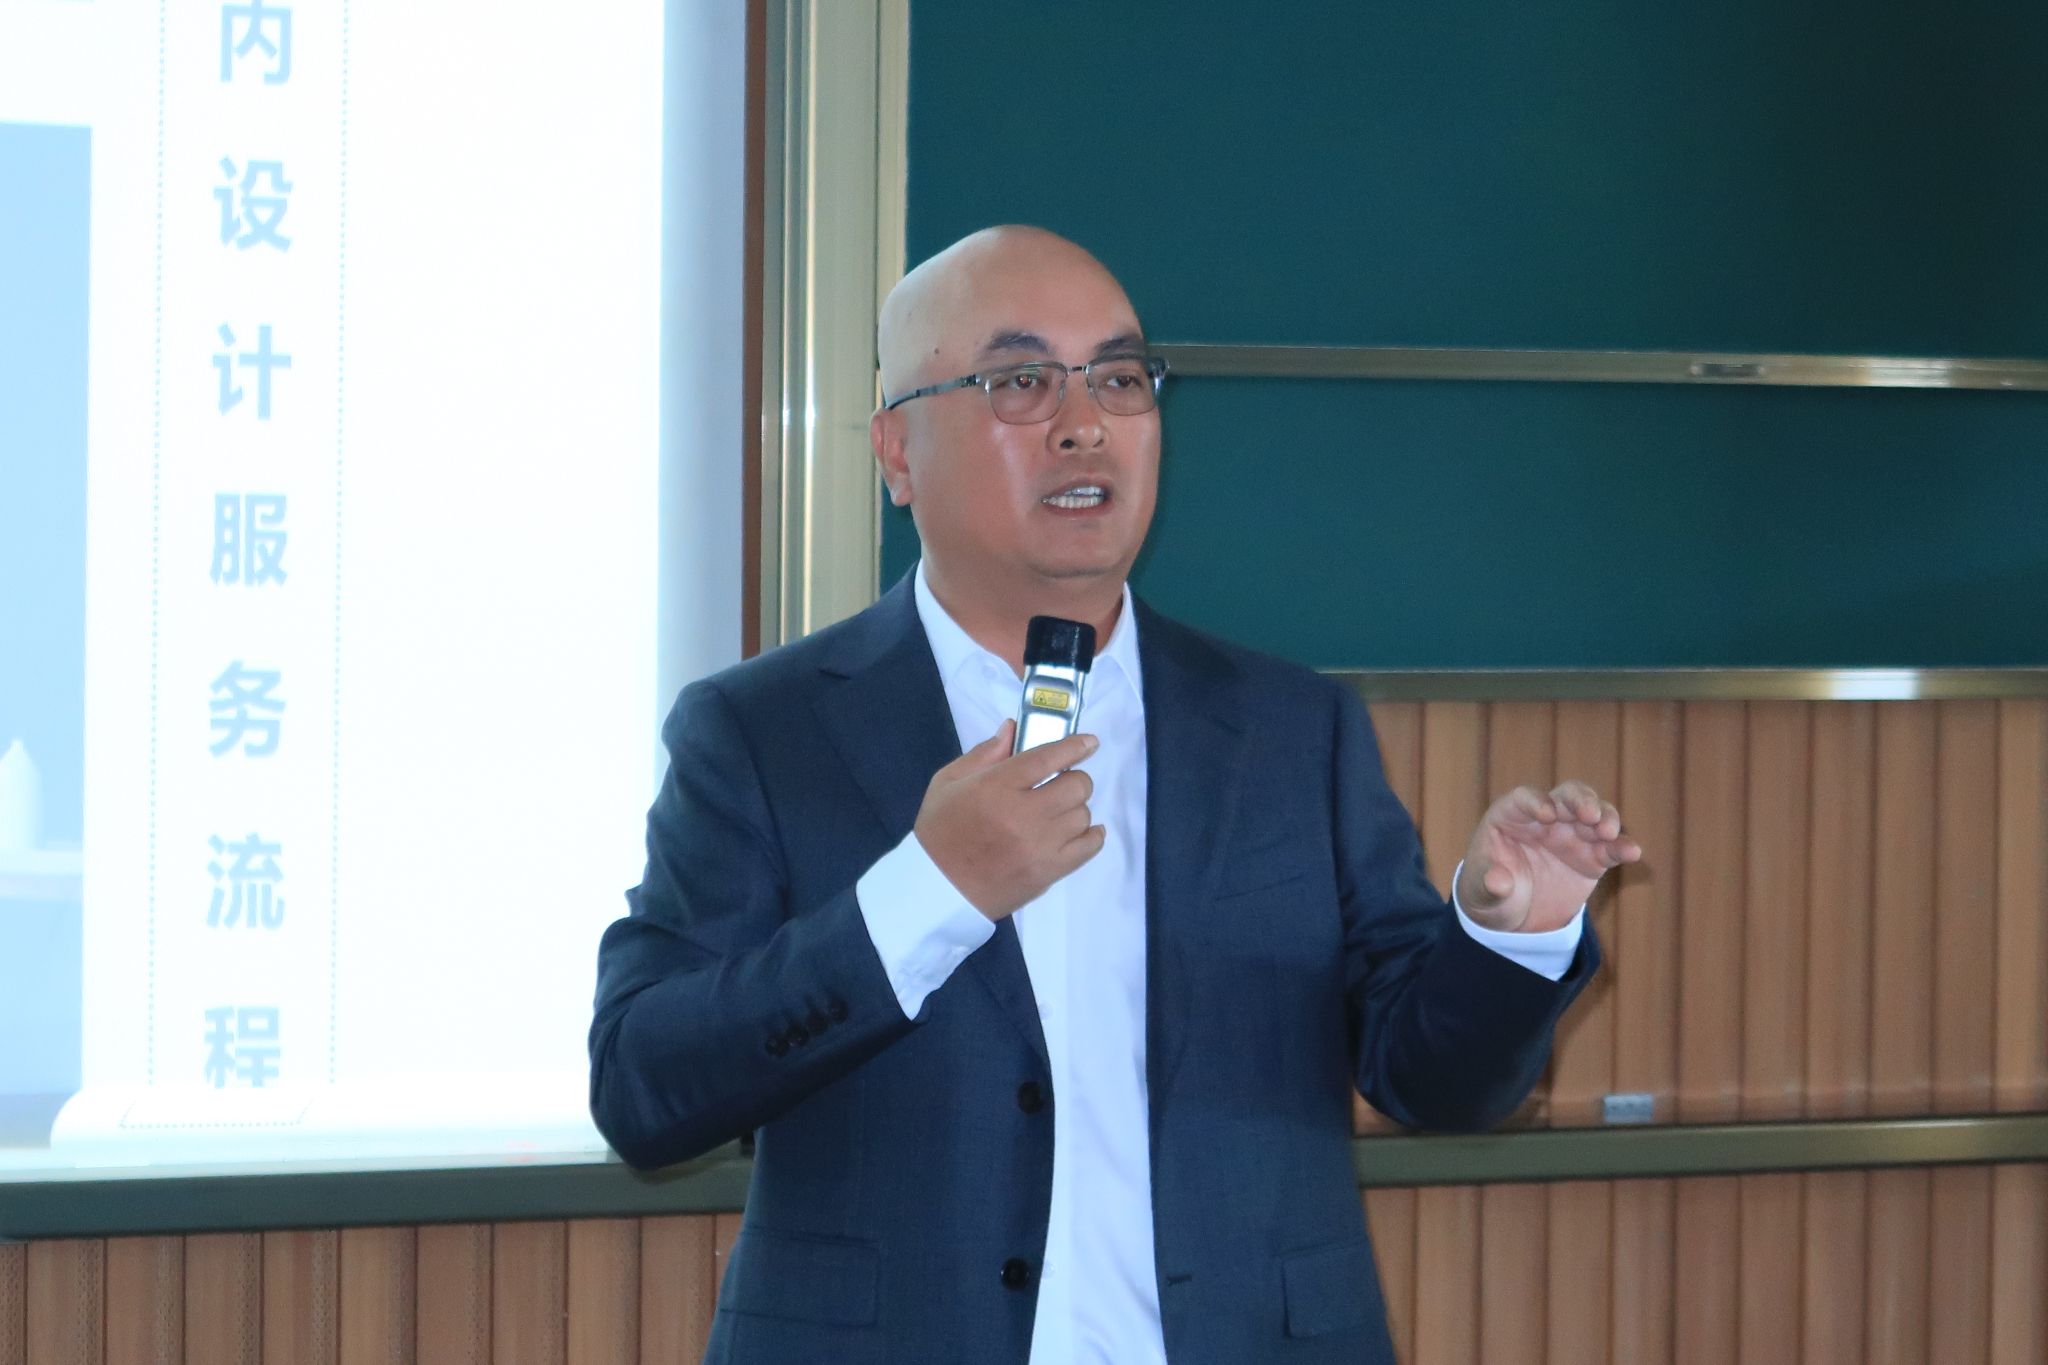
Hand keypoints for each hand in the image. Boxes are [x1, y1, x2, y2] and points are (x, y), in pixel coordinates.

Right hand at [914, 721, 1104, 919]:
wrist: (938, 888)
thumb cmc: (940, 831)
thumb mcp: (948, 782)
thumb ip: (984, 753)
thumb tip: (1013, 728)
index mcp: (997, 787)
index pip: (1048, 758)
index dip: (1074, 746)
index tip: (1089, 743)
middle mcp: (1024, 814)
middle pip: (1076, 785)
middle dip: (1073, 779)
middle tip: (1060, 784)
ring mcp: (1040, 846)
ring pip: (1083, 815)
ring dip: (1075, 809)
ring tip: (1058, 813)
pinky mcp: (1049, 872)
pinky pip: (1089, 847)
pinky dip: (1091, 835)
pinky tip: (1081, 831)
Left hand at [1455, 780, 1640, 933]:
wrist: (1514, 917)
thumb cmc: (1490, 893)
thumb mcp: (1482, 893)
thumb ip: (1490, 885)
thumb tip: (1498, 882)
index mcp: (1511, 817)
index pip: (1525, 798)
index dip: (1536, 801)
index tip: (1547, 814)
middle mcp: (1545, 818)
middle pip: (1567, 796)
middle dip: (1580, 800)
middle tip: (1590, 814)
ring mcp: (1571, 835)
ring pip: (1594, 814)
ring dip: (1605, 817)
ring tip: (1608, 832)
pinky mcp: (1593, 857)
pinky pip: (1610, 847)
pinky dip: (1621, 847)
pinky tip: (1632, 852)